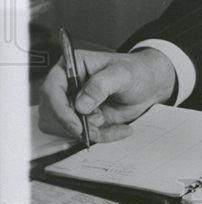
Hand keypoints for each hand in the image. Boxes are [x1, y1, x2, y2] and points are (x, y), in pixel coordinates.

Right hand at [38, 48, 176, 142]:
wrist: (149, 85)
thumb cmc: (136, 71)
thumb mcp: (123, 74)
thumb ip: (101, 85)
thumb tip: (80, 105)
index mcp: (72, 66)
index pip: (51, 89)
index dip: (59, 109)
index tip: (75, 124)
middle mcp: (68, 86)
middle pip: (51, 113)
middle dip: (72, 125)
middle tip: (96, 127)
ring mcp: (74, 104)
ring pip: (63, 128)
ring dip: (86, 132)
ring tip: (108, 123)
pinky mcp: (83, 119)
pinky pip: (83, 136)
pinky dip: (101, 136)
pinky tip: (121, 129)